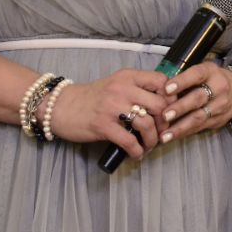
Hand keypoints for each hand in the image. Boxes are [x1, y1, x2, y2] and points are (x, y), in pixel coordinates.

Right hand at [47, 68, 173, 159]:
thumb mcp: (116, 84)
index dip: (171, 98)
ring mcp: (112, 107)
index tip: (170, 111)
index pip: (161, 81)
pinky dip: (137, 150)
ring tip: (150, 145)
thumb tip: (164, 104)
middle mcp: (122, 88)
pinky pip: (129, 140)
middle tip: (163, 132)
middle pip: (159, 104)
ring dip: (153, 139)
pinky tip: (137, 154)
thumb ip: (137, 89)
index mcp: (128, 76)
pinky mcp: (102, 125)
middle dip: (165, 122)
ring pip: (146, 124)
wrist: (60, 106)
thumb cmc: (92, 98)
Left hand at [157, 63, 231, 143]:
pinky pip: (200, 128)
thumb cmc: (211, 80)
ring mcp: (220, 106)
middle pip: (198, 98)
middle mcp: (218, 88)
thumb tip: (159, 89)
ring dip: (180, 127)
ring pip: (199, 117)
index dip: (182, 82)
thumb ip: (185, 79)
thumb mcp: (203, 72)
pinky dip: (184, 133)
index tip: (166, 89)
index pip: (197, 75)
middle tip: (164, 115)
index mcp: (210, 72)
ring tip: (164, 135)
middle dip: (180, 108)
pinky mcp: (218, 120)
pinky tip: (171, 138)